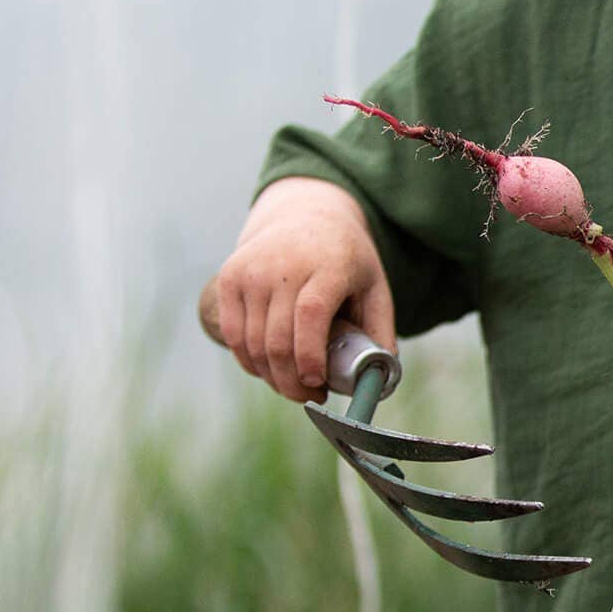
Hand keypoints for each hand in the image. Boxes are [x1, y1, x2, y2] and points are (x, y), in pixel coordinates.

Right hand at [215, 177, 395, 401]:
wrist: (305, 214)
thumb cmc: (346, 259)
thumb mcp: (374, 284)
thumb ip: (380, 327)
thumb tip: (382, 376)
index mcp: (328, 267)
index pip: (310, 315)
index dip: (310, 356)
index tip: (318, 384)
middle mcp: (284, 267)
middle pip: (278, 339)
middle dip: (292, 381)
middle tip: (311, 397)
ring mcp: (252, 271)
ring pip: (253, 343)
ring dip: (271, 377)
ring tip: (294, 387)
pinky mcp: (230, 277)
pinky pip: (233, 334)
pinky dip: (249, 361)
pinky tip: (268, 371)